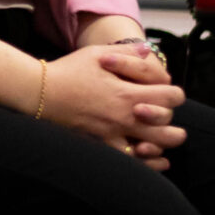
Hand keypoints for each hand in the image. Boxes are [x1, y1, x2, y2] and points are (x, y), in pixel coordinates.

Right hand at [43, 46, 186, 168]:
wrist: (40, 93)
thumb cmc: (68, 71)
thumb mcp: (97, 54)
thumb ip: (127, 53)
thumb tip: (147, 51)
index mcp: (127, 93)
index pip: (171, 97)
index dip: (175, 95)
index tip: (168, 94)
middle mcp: (124, 117)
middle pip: (168, 130)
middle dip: (175, 127)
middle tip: (170, 123)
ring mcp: (113, 135)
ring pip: (153, 151)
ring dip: (161, 146)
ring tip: (160, 141)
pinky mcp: (101, 145)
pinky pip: (129, 162)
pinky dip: (144, 163)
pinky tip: (147, 156)